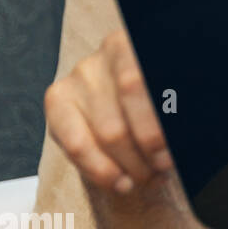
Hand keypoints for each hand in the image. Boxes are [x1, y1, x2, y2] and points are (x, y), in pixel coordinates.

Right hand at [44, 29, 175, 193]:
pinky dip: (101, 170)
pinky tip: (121, 183)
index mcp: (132, 46)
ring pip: (105, 136)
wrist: (133, 94)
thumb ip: (170, 110)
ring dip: (131, 167)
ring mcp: (77, 77)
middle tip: (163, 171)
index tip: (168, 158)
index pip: (135, 85)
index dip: (152, 129)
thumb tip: (167, 149)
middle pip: (122, 119)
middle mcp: (102, 56)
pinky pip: (75, 144)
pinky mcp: (57, 99)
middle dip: (146, 156)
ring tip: (149, 178)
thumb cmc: (160, 99)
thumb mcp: (170, 100)